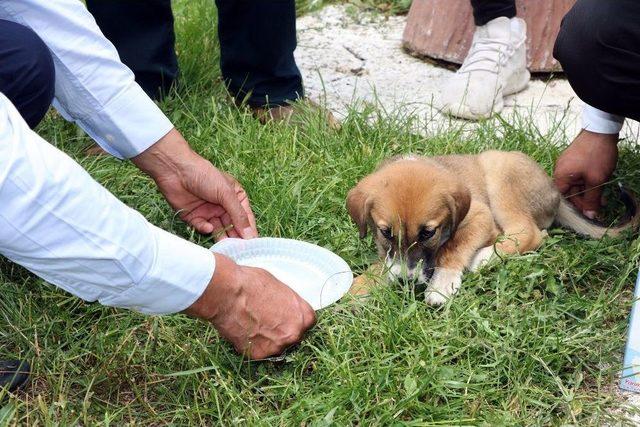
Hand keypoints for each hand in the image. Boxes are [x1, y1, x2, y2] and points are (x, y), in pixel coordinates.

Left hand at [133, 129, 256, 238]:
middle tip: (239, 250)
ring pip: (219, 229)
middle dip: (235, 237)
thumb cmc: (204, 175)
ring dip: (222, 237)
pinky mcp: (194, 217)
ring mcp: (208, 212)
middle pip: (233, 226)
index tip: (252, 245)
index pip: (245, 217)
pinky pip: (203, 227)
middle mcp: (223, 206)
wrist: (175, 170)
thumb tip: (250, 235)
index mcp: (235, 197)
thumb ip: (238, 215)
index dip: (249, 230)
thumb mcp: (226, 193)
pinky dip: (205, 228)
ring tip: (225, 246)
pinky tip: (208, 227)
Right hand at [185, 254, 315, 358]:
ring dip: (267, 340)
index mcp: (303, 316)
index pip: (308, 323)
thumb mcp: (279, 287)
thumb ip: (287, 303)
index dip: (296, 319)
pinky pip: (257, 352)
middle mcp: (294, 334)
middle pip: (293, 337)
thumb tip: (285, 309)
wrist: (228, 293)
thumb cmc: (251, 283)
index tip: (286, 317)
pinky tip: (242, 330)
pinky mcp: (257, 354)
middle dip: (282, 331)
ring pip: (275, 346)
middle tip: (267, 322)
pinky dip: (250, 345)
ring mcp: (276, 347)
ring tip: (251, 325)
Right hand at [553, 130, 618, 218]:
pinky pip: (578, 175)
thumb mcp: (597, 180)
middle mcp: (559, 171)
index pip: (563, 198)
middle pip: (570, 191)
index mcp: (560, 176)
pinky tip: (598, 183)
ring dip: (588, 190)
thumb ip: (592, 199)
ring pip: (576, 184)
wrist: (600, 130)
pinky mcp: (572, 159)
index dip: (576, 207)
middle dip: (585, 199)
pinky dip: (587, 181)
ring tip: (602, 195)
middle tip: (600, 205)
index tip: (589, 212)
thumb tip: (590, 216)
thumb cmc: (596, 155)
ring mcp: (566, 164)